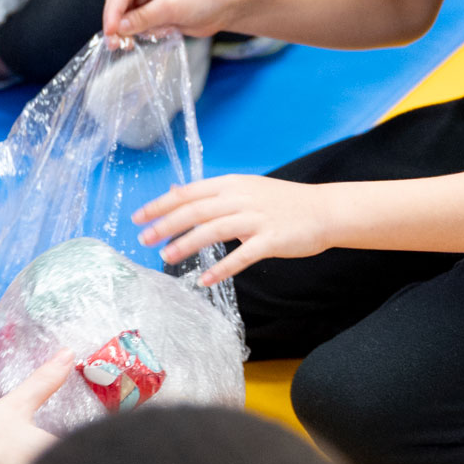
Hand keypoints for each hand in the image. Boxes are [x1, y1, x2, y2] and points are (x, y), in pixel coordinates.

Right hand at [102, 0, 245, 38]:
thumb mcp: (173, 6)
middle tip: (116, 46)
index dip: (113, 13)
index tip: (111, 33)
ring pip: (129, 16)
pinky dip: (147, 31)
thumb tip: (118, 28)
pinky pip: (142, 23)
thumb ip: (143, 17)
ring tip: (143, 40)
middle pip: (120, 3)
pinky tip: (165, 31)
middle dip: (119, 24)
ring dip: (134, 30)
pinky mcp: (157, 8)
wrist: (232, 4)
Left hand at [133, 175, 335, 284]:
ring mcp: (257, 218)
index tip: (138, 218)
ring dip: (187, 244)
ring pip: (213, 230)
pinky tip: (204, 279)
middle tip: (143, 239)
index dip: (161, 204)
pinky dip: (221, 268)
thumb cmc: (281, 202)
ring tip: (166, 257)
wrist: (324, 210)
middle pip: (195, 210)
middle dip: (166, 225)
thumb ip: (211, 194)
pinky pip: (241, 256)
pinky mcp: (272, 239)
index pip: (188, 192)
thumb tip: (176, 192)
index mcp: (231, 184)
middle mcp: (241, 198)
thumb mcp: (244, 189)